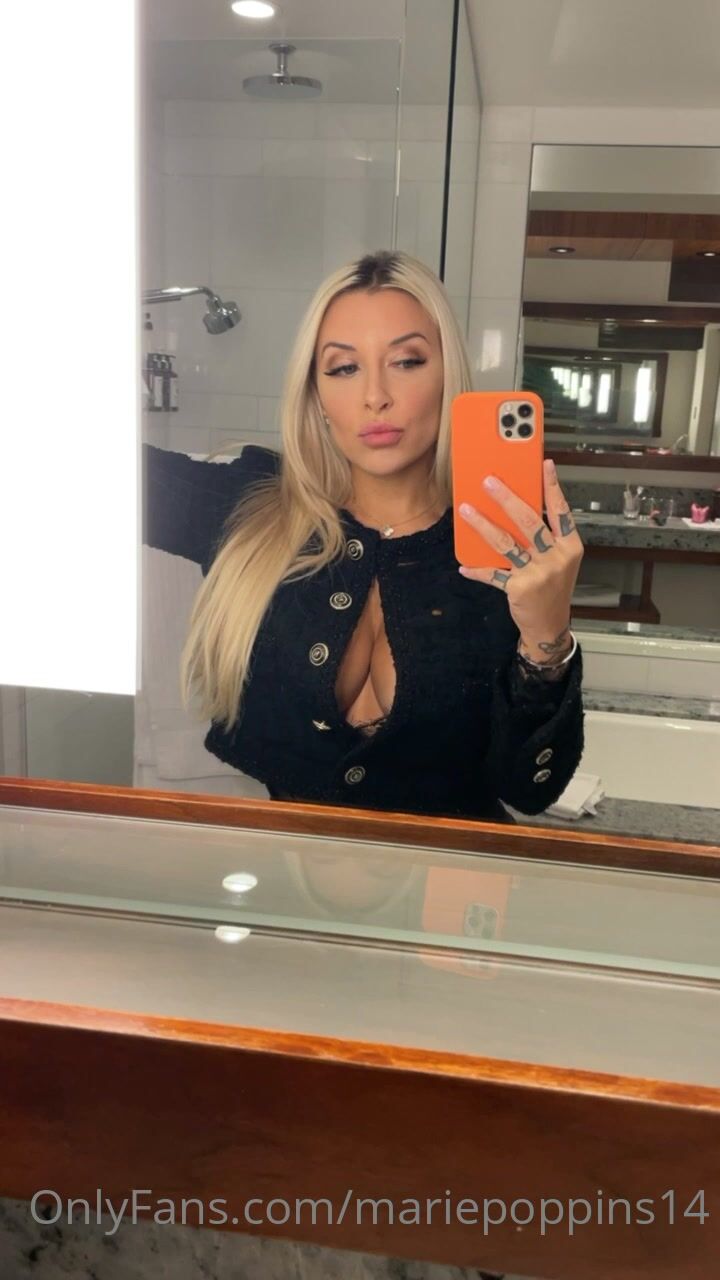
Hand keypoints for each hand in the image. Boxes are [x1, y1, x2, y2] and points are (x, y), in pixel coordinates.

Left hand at [457, 459, 583, 662]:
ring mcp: (538, 573)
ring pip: (506, 543)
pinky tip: (464, 564)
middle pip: (529, 521)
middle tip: (488, 482)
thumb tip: (516, 506)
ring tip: (466, 510)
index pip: (561, 510)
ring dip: (483, 525)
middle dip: (506, 499)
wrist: (550, 624)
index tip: (545, 464)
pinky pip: (493, 574)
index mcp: (570, 546)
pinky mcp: (520, 588)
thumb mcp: (558, 559)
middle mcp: (557, 558)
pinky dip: (477, 569)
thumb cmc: (552, 586)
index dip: (552, 487)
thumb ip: (545, 536)